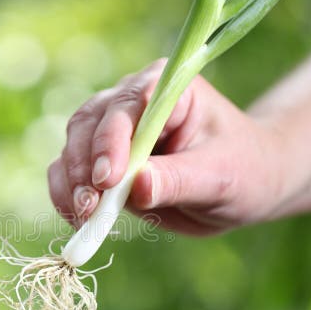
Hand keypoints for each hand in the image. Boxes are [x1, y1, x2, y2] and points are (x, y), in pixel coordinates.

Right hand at [48, 58, 284, 234]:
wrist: (243, 187)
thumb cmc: (245, 170)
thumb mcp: (221, 177)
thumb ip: (179, 180)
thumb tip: (138, 186)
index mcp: (167, 88)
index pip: (129, 104)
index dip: (111, 139)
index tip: (108, 179)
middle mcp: (133, 101)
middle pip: (89, 123)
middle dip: (83, 166)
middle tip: (89, 207)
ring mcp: (113, 131)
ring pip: (73, 147)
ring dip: (70, 184)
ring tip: (83, 218)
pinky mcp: (102, 161)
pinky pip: (70, 173)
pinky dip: (65, 196)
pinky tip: (76, 220)